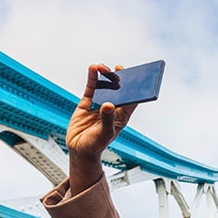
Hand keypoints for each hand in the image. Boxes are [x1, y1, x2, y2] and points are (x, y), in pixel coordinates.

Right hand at [66, 64, 137, 194]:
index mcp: (122, 115)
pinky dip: (93, 78)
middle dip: (120, 77)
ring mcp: (100, 103)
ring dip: (105, 75)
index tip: (138, 76)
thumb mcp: (104, 134)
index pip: (132, 99)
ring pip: (105, 85)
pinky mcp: (88, 102)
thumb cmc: (96, 144)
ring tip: (103, 67)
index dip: (137, 88)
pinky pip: (92, 87)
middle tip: (119, 68)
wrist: (79, 149)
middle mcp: (113, 107)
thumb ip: (107, 120)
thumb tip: (108, 104)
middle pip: (119, 89)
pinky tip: (93, 69)